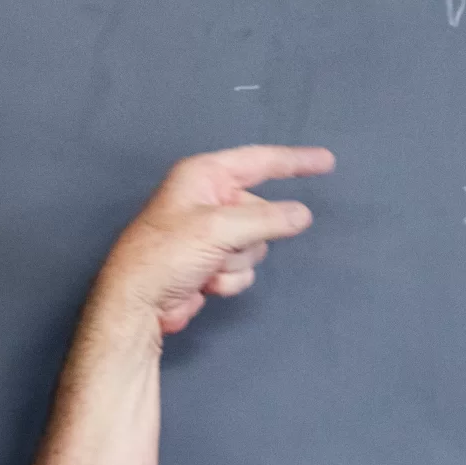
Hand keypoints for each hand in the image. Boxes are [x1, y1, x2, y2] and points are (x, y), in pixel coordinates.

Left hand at [97, 145, 335, 335]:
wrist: (139, 304)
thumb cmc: (166, 255)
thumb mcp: (219, 229)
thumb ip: (266, 219)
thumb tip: (302, 215)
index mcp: (204, 176)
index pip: (259, 161)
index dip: (294, 161)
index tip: (326, 161)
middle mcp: (209, 200)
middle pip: (261, 211)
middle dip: (249, 235)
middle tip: (223, 246)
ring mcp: (211, 234)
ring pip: (256, 245)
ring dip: (236, 261)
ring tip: (206, 266)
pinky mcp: (212, 263)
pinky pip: (244, 268)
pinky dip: (229, 279)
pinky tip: (204, 282)